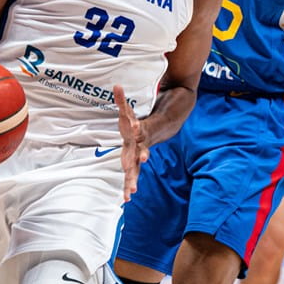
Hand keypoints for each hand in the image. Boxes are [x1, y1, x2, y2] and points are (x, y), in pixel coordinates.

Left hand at [115, 85, 148, 201]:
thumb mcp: (130, 110)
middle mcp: (142, 143)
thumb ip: (122, 100)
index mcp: (141, 131)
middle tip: (141, 162)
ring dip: (133, 180)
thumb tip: (115, 86)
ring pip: (136, 168)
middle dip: (138, 160)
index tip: (136, 128)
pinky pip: (133, 173)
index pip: (140, 129)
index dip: (138, 128)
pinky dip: (129, 184)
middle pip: (140, 152)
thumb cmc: (143, 119)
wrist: (167, 125)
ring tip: (131, 193)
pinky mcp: (136, 160)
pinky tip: (126, 198)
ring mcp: (140, 153)